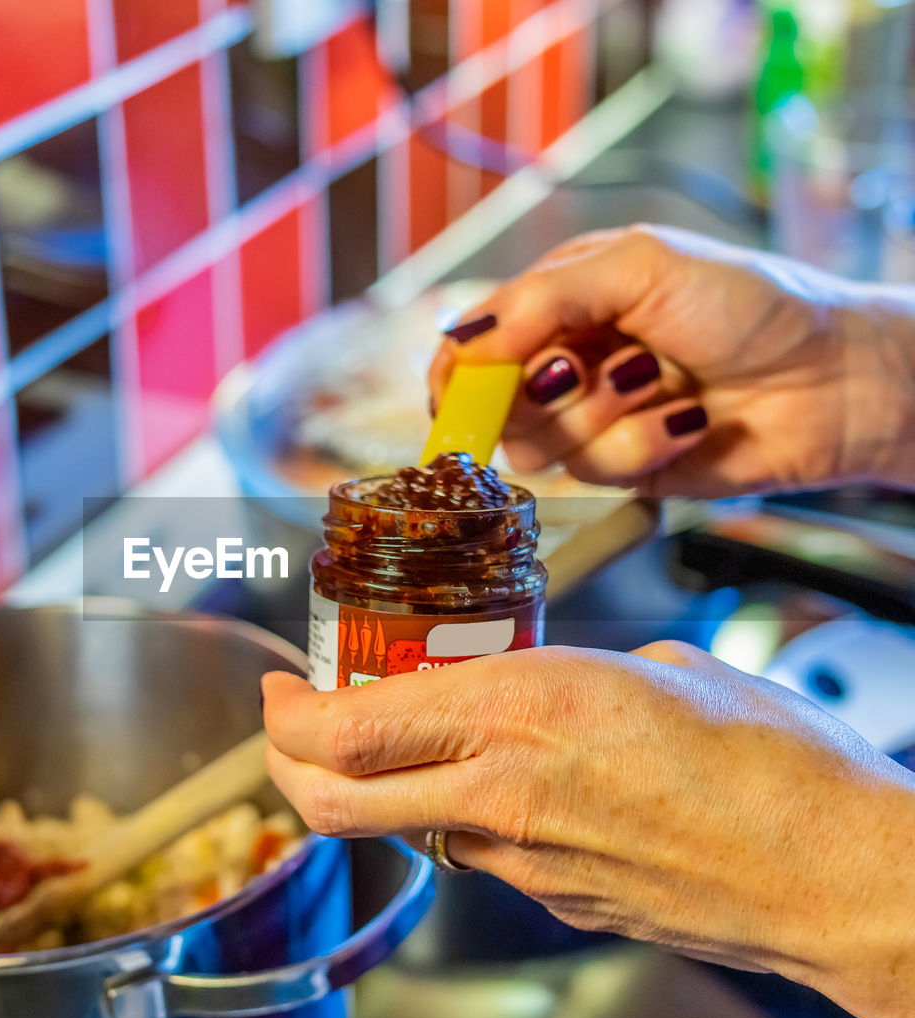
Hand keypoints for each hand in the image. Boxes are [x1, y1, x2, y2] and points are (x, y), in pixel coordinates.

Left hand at [263, 642, 914, 1017]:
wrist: (837, 875)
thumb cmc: (772, 758)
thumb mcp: (651, 667)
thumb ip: (564, 674)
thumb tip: (526, 677)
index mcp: (520, 711)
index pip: (346, 729)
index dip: (288, 712)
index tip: (283, 686)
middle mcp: (500, 794)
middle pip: (331, 799)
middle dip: (284, 762)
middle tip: (290, 725)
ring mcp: (520, 863)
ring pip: (395, 828)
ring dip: (368, 786)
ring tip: (394, 739)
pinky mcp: (551, 904)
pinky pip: (469, 854)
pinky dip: (446, 816)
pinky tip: (488, 782)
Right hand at [430, 225, 914, 494]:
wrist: (834, 375)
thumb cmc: (751, 303)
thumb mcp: (641, 267)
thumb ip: (544, 298)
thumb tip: (464, 340)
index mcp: (559, 302)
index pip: (473, 347)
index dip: (460, 375)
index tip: (464, 393)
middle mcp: (567, 362)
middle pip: (494, 406)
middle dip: (542, 392)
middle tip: (583, 367)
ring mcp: (594, 418)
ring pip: (541, 447)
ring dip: (603, 416)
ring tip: (658, 382)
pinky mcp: (625, 467)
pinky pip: (596, 474)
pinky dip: (643, 445)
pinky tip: (684, 419)